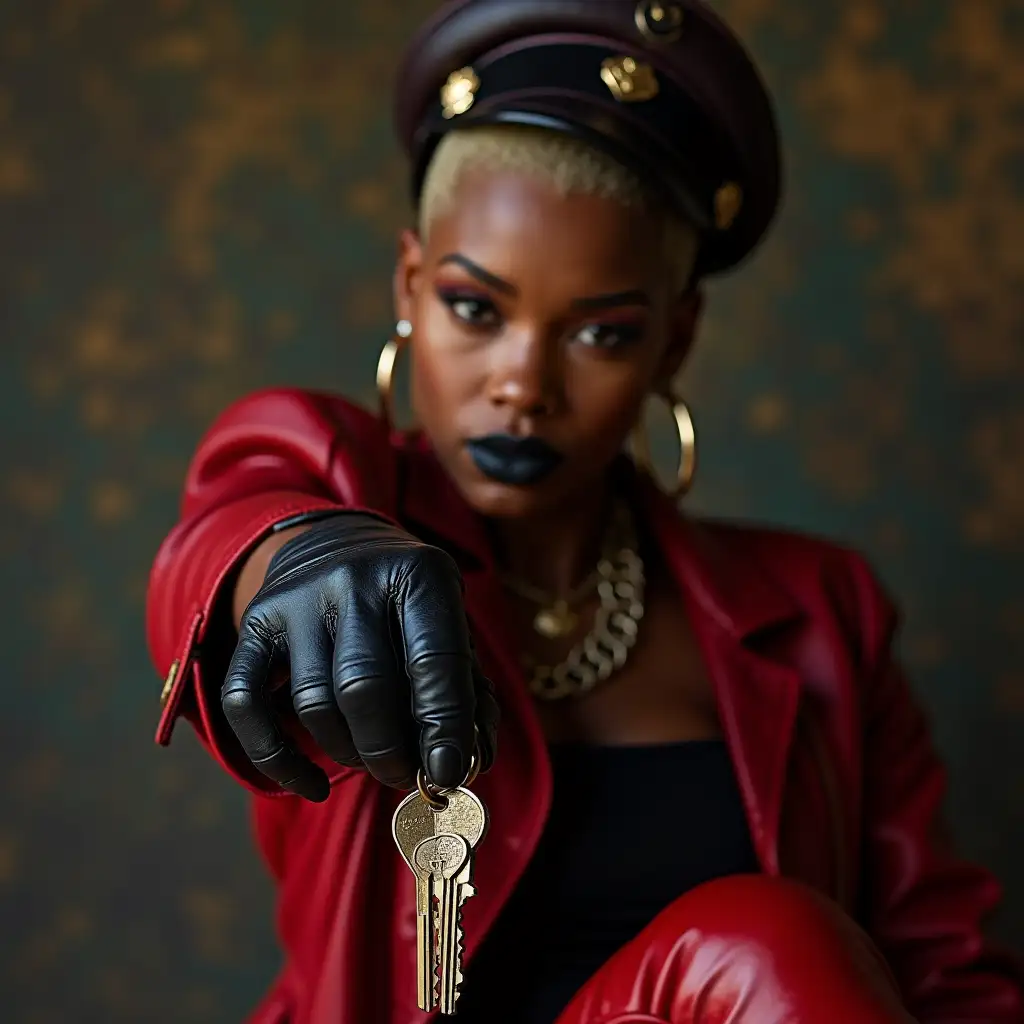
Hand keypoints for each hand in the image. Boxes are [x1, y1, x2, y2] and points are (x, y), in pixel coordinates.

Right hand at [222, 512, 498, 801]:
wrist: (340, 544)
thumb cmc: (409, 605)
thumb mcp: (452, 626)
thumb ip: (470, 694)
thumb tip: (472, 763)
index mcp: (418, 573)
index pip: (433, 659)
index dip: (444, 725)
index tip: (448, 772)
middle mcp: (353, 578)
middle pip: (364, 687)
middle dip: (389, 749)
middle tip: (406, 775)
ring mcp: (297, 598)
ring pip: (314, 704)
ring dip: (348, 753)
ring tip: (375, 762)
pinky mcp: (254, 622)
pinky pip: (246, 704)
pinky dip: (278, 759)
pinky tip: (313, 785)